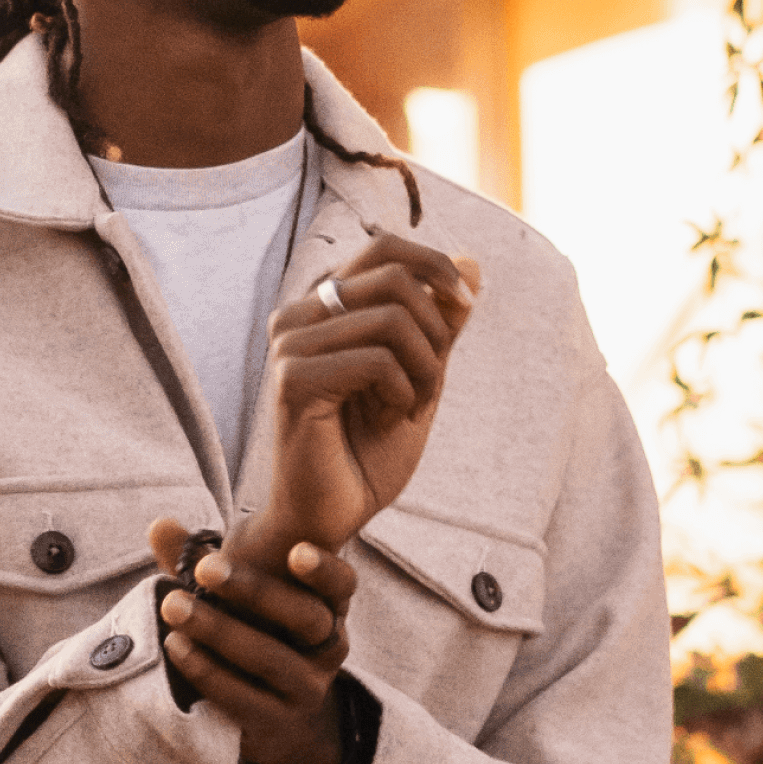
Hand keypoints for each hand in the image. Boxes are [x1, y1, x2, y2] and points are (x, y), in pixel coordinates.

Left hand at [144, 519, 361, 763]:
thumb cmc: (253, 635)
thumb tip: (160, 524)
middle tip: (205, 569)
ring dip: (220, 631)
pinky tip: (176, 648)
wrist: (270, 715)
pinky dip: (208, 671)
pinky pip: (246, 699)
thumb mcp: (237, 598)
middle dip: (256, 591)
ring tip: (174, 607)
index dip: (325, 569)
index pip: (343, 584)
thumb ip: (204, 562)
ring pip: (272, 659)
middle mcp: (329, 646)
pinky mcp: (278, 721)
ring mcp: (308, 688)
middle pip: (306, 618)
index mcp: (327, 606)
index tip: (295, 551)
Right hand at [241, 236, 479, 561]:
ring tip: (410, 407)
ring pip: (393, 319)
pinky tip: (390, 420)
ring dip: (425, 369)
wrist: (332, 516)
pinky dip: (404, 392)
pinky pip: (378, 361)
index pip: (384, 248)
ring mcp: (289, 344)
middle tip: (432, 380)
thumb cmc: (368, 450)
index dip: (436, 265)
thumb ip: (441, 322)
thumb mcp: (422, 375)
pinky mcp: (293, 380)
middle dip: (436, 328)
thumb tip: (473, 262)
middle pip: (393, 275)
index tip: (467, 305)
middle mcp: (297, 314)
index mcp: (321, 305)